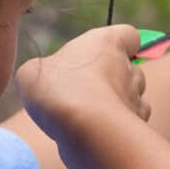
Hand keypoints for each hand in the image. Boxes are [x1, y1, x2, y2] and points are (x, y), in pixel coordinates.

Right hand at [17, 25, 150, 168]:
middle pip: (127, 68)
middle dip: (110, 78)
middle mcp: (128, 68)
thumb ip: (45, 69)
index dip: (120, 43)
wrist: (85, 131)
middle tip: (81, 91)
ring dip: (114, 104)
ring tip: (86, 115)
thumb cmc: (60, 89)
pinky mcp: (137, 127)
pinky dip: (115, 128)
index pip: (128, 34)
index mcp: (107, 43)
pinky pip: (128, 124)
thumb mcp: (32, 71)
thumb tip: (45, 79)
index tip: (105, 53)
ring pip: (130, 97)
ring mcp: (136, 98)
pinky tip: (94, 134)